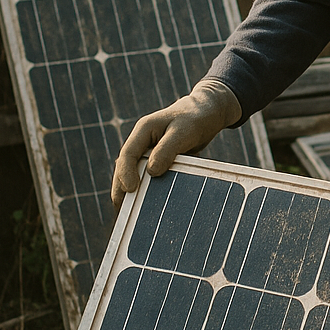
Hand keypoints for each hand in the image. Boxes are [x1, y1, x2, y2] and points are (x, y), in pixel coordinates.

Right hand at [111, 80, 241, 207]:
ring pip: (136, 174)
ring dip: (132, 193)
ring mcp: (150, 152)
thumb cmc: (196, 118)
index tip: (129, 189)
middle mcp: (143, 142)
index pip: (128, 153)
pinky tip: (149, 208)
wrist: (209, 113)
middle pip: (126, 168)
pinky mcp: (160, 160)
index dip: (125, 172)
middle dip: (122, 189)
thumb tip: (151, 172)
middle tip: (121, 213)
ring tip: (129, 216)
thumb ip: (168, 149)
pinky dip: (149, 190)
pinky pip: (151, 177)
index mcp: (143, 130)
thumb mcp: (184, 132)